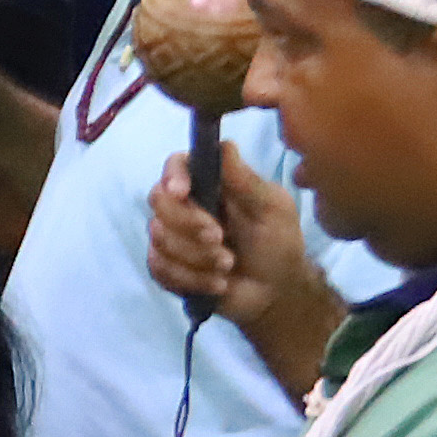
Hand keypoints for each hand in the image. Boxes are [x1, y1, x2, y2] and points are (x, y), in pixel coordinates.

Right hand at [149, 146, 338, 392]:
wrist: (276, 292)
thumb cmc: (278, 243)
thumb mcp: (273, 209)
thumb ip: (247, 180)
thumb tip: (225, 144)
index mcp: (208, 182)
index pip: (175, 164)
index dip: (173, 176)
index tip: (183, 192)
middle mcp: (183, 205)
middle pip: (158, 200)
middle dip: (188, 224)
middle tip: (220, 239)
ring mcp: (171, 236)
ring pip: (159, 238)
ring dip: (196, 257)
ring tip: (228, 266)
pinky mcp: (167, 267)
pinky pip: (159, 268)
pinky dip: (191, 279)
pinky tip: (217, 284)